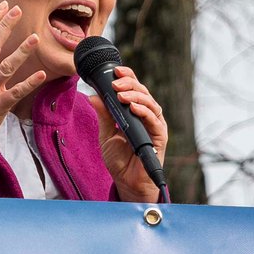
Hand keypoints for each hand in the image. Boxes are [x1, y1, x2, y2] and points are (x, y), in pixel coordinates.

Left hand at [89, 65, 168, 202]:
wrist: (126, 182)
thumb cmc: (119, 159)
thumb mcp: (106, 134)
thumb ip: (103, 115)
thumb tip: (93, 96)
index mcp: (136, 112)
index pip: (134, 89)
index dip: (127, 78)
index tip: (115, 71)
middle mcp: (148, 116)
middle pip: (143, 93)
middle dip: (129, 84)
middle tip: (115, 82)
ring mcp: (155, 126)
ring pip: (150, 103)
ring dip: (135, 96)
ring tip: (121, 94)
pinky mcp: (159, 137)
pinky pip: (154, 120)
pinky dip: (143, 111)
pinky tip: (132, 107)